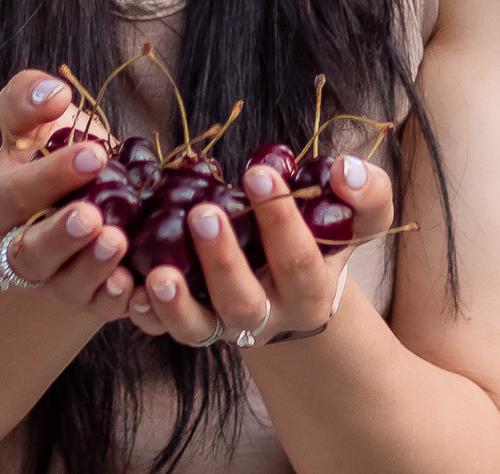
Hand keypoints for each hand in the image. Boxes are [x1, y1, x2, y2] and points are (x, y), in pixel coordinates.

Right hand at [0, 71, 135, 323]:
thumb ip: (26, 98)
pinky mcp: (91, 301)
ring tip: (118, 244)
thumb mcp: (30, 121)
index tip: (94, 155)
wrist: (79, 197)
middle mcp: (15, 253)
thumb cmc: (51, 151)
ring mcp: (54, 282)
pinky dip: (122, 301)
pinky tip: (141, 286)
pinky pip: (104, 309)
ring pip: (67, 287)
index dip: (49, 177)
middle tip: (93, 217)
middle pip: (30, 255)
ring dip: (93, 270)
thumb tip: (53, 93)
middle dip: (61, 237)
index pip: (11, 196)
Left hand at [124, 152, 396, 348]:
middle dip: (223, 260)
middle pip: (244, 301)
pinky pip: (162, 330)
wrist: (296, 294)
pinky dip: (146, 313)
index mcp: (310, 291)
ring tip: (158, 273)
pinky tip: (131, 286)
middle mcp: (266, 316)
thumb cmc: (323, 241)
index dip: (280, 220)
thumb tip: (345, 169)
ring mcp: (222, 327)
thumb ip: (368, 194)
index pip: (299, 261)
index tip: (258, 171)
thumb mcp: (357, 221)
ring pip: (198, 328)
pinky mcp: (188, 326)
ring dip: (177, 302)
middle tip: (203, 213)